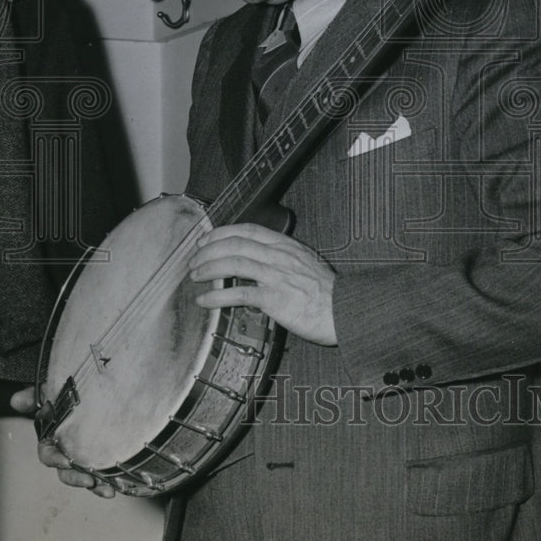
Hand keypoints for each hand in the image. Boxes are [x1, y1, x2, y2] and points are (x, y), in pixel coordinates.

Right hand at [10, 386, 114, 498]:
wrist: (94, 388)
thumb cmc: (68, 395)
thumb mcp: (52, 391)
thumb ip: (34, 396)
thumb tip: (17, 400)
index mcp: (53, 439)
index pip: (48, 454)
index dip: (55, 459)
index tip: (65, 461)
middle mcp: (67, 450)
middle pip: (67, 472)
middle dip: (77, 479)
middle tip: (89, 480)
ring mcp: (85, 455)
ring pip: (86, 476)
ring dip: (96, 486)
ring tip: (107, 489)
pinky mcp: (103, 456)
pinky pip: (105, 473)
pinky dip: (111, 480)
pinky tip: (118, 485)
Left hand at [188, 223, 337, 345]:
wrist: (345, 310)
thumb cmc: (327, 292)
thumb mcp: (306, 263)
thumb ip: (284, 259)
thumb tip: (261, 261)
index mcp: (286, 246)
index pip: (248, 230)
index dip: (222, 231)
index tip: (206, 237)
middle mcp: (279, 256)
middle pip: (235, 244)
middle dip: (208, 249)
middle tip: (194, 259)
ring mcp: (276, 276)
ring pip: (233, 263)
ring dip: (208, 268)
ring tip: (194, 276)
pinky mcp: (275, 298)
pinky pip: (238, 293)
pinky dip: (217, 295)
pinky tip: (204, 300)